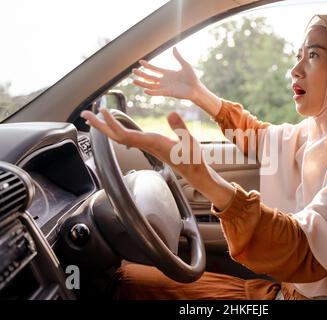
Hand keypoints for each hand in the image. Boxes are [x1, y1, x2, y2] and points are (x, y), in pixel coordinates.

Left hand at [80, 107, 234, 209]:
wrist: (195, 172)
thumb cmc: (193, 159)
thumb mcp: (190, 141)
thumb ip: (181, 127)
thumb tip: (171, 112)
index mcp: (153, 143)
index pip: (126, 135)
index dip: (112, 124)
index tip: (103, 112)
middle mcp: (146, 144)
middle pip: (116, 136)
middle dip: (100, 125)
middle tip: (85, 114)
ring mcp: (146, 145)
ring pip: (120, 137)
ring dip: (105, 127)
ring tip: (94, 116)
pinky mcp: (149, 144)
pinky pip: (127, 136)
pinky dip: (116, 128)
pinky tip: (113, 124)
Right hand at [133, 47, 200, 100]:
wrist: (197, 88)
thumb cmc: (192, 78)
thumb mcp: (185, 65)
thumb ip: (178, 57)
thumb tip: (174, 47)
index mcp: (167, 73)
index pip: (154, 69)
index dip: (147, 66)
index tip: (140, 62)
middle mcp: (164, 80)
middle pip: (150, 77)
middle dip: (141, 74)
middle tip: (133, 71)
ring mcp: (165, 87)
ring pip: (151, 85)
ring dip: (142, 84)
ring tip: (134, 81)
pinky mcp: (168, 93)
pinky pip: (158, 93)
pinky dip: (151, 92)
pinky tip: (145, 90)